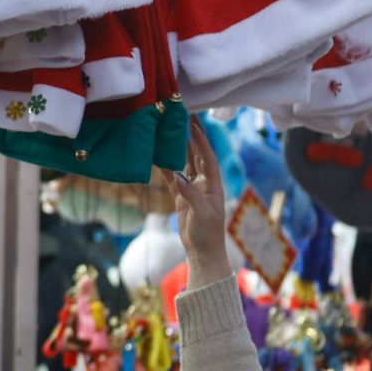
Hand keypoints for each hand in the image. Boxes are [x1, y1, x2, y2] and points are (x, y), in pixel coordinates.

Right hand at [161, 119, 232, 284]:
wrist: (202, 252)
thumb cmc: (208, 234)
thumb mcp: (203, 214)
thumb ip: (192, 194)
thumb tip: (179, 176)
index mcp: (214, 185)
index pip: (208, 158)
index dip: (202, 141)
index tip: (194, 125)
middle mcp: (204, 183)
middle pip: (198, 155)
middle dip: (192, 137)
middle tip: (185, 118)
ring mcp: (193, 189)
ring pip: (185, 163)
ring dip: (179, 148)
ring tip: (170, 130)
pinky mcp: (182, 196)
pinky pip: (173, 178)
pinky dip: (166, 167)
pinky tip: (157, 156)